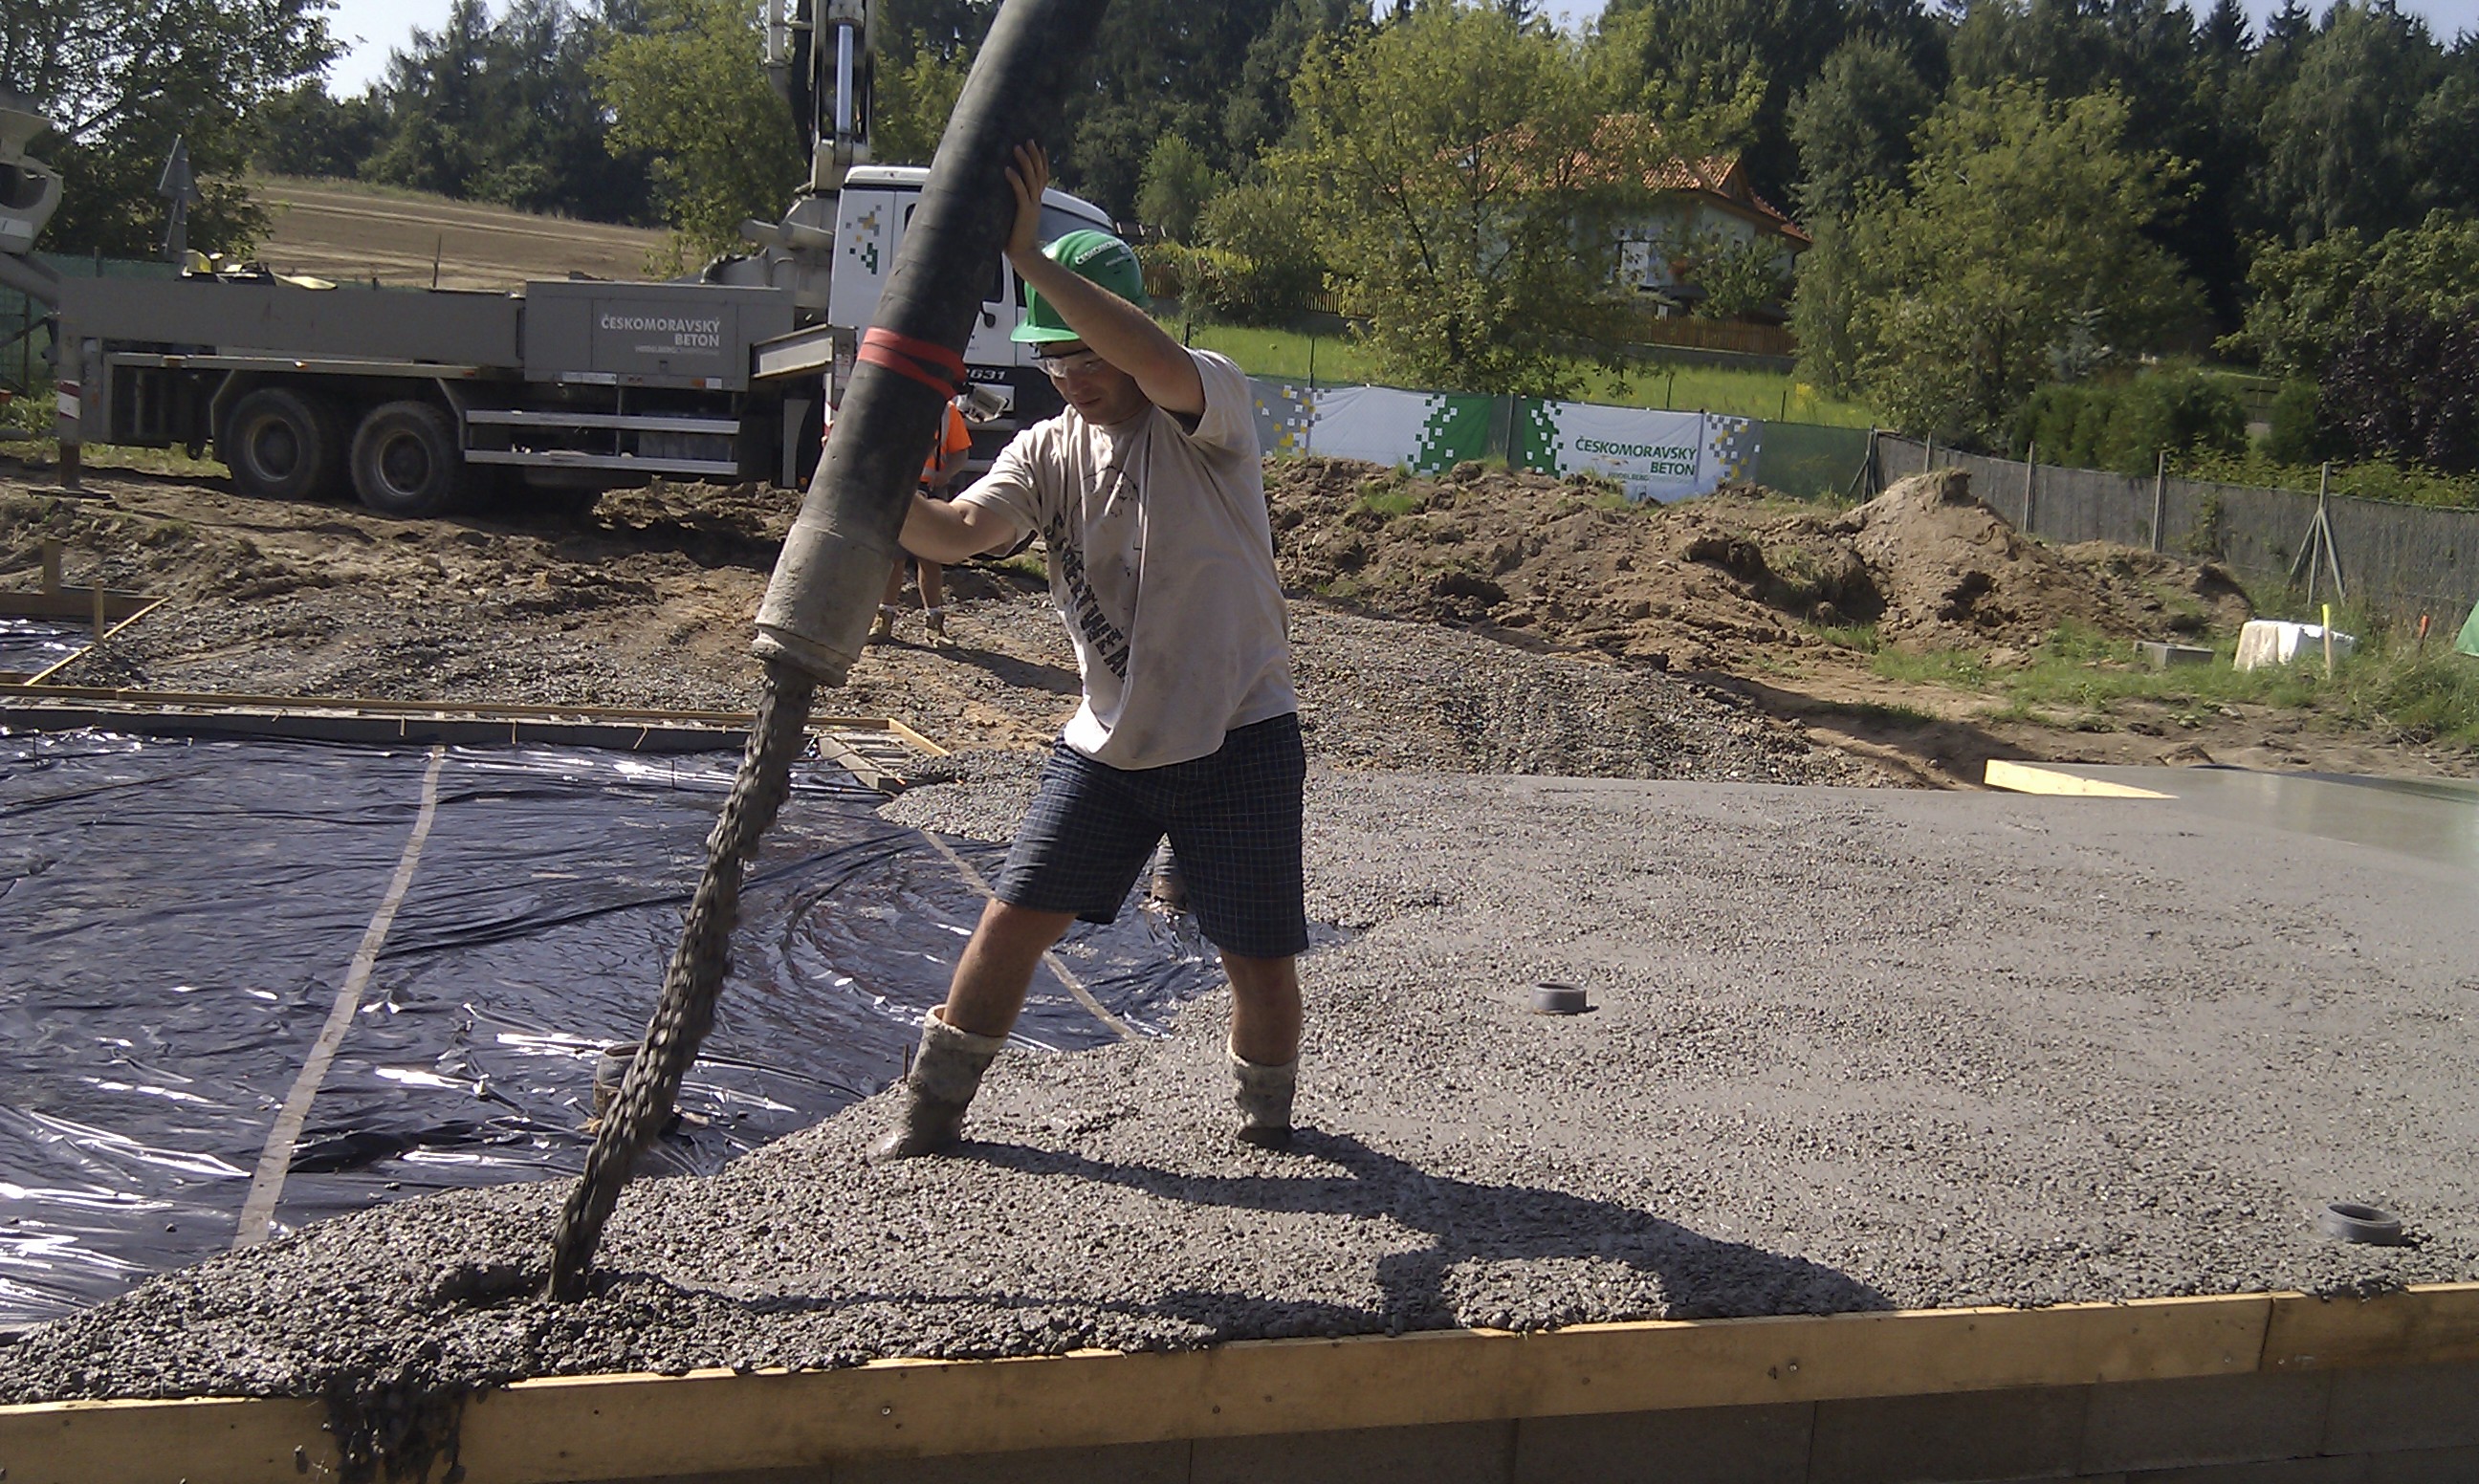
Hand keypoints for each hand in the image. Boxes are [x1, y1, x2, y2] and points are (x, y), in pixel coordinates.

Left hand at [1003, 141, 1048, 263]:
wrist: (1025, 256)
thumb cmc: (1015, 239)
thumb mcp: (1015, 216)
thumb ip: (1012, 204)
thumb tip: (996, 193)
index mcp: (1035, 201)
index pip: (1042, 176)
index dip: (1042, 161)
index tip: (1039, 145)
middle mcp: (1036, 200)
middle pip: (1039, 173)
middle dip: (1034, 155)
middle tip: (1029, 139)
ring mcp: (1032, 206)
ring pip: (1032, 179)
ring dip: (1025, 161)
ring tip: (1017, 147)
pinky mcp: (1024, 213)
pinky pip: (1020, 193)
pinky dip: (1015, 180)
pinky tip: (1007, 169)